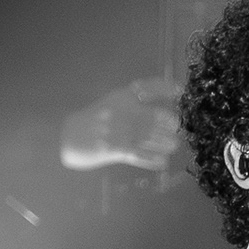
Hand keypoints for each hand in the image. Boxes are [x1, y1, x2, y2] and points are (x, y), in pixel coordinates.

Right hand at [60, 78, 179, 171]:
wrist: (68, 136)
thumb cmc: (92, 120)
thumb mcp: (111, 103)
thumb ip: (131, 104)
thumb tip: (158, 115)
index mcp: (120, 97)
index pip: (146, 87)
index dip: (165, 87)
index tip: (180, 90)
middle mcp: (122, 111)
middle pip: (155, 115)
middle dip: (170, 123)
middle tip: (175, 129)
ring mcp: (119, 130)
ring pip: (151, 137)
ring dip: (165, 142)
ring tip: (173, 146)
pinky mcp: (114, 149)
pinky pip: (140, 155)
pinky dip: (154, 159)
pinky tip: (163, 161)